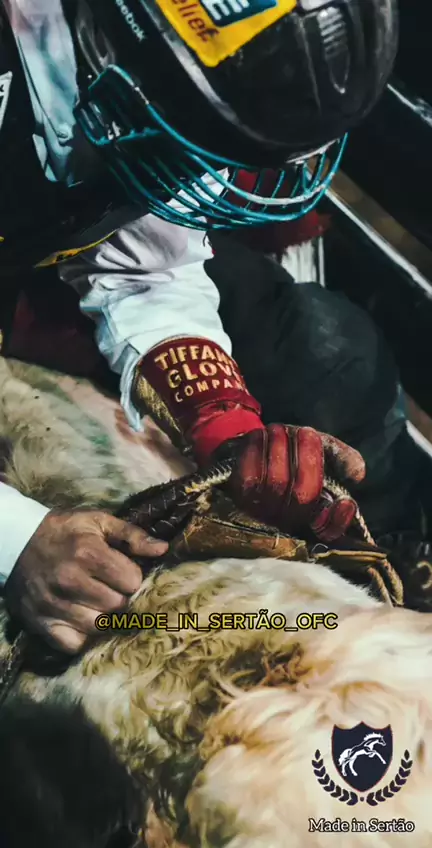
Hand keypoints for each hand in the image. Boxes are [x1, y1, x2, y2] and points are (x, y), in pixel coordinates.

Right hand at [4, 509, 167, 652]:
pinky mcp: (40, 624)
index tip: (122, 573)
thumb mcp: (98, 522)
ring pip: (99, 626)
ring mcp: (54, 605)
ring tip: (94, 602)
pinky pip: (74, 644)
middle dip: (119, 598)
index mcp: (87, 553)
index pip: (132, 581)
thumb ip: (132, 535)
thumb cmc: (65, 532)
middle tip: (109, 588)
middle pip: (117, 606)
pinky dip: (81, 636)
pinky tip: (80, 619)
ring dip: (102, 617)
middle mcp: (70, 580)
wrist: (16, 543)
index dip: (131, 577)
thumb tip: (162, 549)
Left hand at [224, 424, 365, 541]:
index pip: (329, 531)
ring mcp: (260, 513)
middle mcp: (287, 522)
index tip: (344, 501)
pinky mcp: (237, 498)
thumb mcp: (323, 449)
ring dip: (281, 448)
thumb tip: (358, 474)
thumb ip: (342, 459)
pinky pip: (250, 476)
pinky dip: (257, 449)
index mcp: (313, 515)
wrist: (253, 442)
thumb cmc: (293, 450)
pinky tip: (260, 435)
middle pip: (303, 496)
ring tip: (280, 429)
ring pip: (276, 483)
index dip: (337, 521)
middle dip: (308, 459)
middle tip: (308, 432)